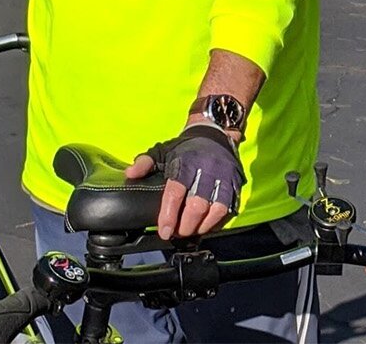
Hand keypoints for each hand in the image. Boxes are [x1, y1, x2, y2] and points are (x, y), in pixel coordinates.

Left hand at [125, 124, 244, 240]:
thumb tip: (130, 174)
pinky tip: (207, 225)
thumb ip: (145, 163)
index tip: (164, 230)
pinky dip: (218, 221)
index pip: (175, 193)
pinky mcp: (234, 183)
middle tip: (177, 233)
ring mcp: (223, 177)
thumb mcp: (162, 150)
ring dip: (202, 226)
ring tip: (192, 231)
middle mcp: (205, 170)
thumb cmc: (185, 147)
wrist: (214, 132)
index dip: (169, 215)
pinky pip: (230, 207)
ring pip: (216, 209)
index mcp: (185, 162)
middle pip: (197, 206)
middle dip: (186, 225)